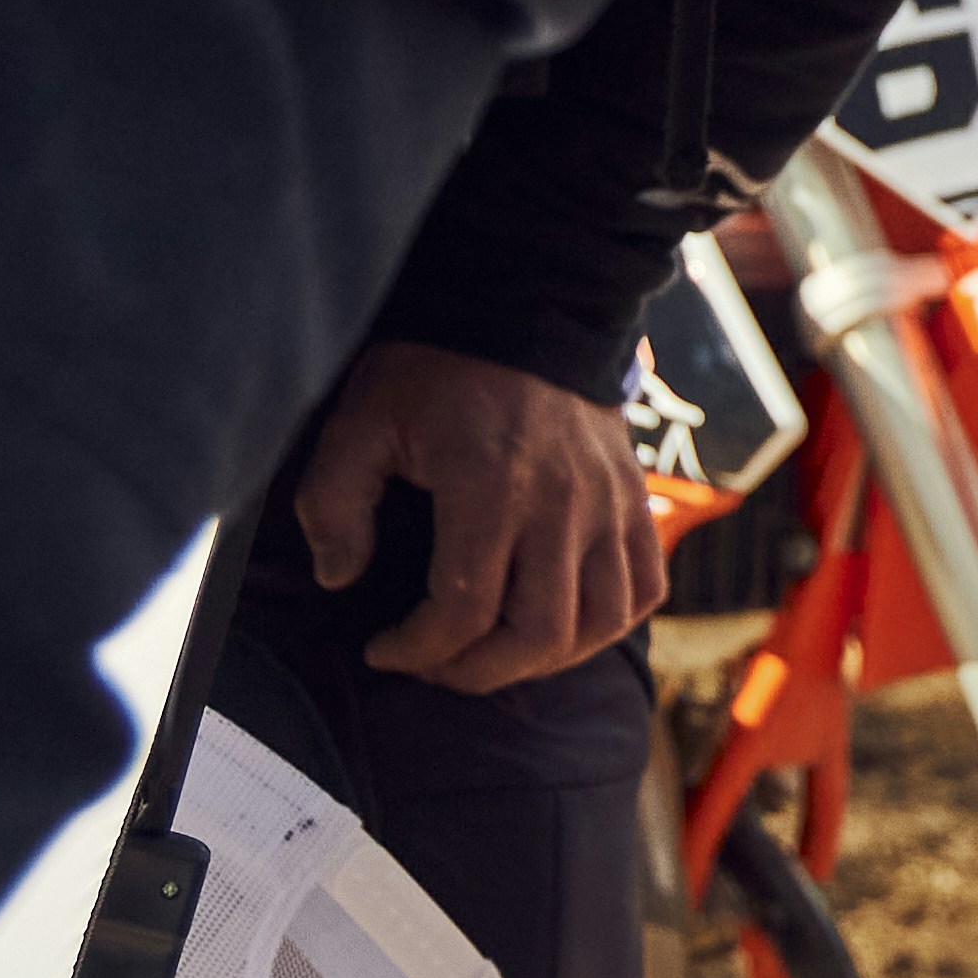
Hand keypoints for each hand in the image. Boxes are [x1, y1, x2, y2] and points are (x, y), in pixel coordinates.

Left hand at [299, 340, 663, 693]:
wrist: (525, 307)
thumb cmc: (436, 369)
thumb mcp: (361, 422)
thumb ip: (333, 502)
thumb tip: (339, 577)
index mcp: (491, 487)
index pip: (464, 611)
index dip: (417, 650)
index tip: (384, 648)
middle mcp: (562, 504)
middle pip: (539, 634)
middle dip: (478, 671)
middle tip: (435, 663)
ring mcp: (608, 504)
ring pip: (599, 622)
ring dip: (545, 659)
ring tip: (495, 651)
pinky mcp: (633, 499)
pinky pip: (644, 587)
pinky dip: (607, 622)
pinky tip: (560, 623)